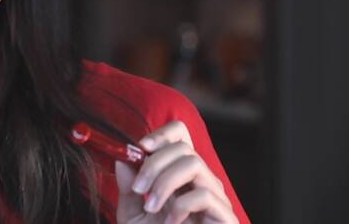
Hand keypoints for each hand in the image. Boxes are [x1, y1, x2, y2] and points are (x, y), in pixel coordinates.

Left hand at [114, 121, 237, 223]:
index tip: (140, 147)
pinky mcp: (226, 217)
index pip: (180, 136)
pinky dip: (180, 206)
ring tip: (151, 207)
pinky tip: (170, 223)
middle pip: (184, 147)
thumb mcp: (133, 212)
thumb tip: (123, 158)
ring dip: (165, 182)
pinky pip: (204, 196)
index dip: (162, 134)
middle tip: (138, 188)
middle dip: (154, 163)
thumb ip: (129, 185)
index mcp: (179, 174)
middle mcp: (200, 180)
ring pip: (193, 164)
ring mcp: (215, 198)